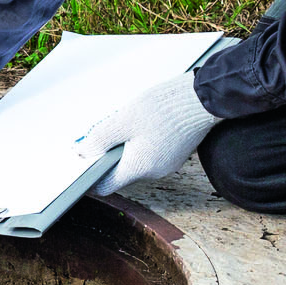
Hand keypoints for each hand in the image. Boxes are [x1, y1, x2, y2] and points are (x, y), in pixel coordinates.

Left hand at [81, 72, 218, 194]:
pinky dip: (145, 141)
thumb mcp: (124, 120)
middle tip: (111, 129)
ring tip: (133, 122)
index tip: (85, 162)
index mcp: (138, 167)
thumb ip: (100, 139)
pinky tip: (148, 123)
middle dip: (112, 153)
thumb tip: (83, 151)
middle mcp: (153, 172)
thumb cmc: (165, 109)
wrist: (202, 100)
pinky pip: (153, 152)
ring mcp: (167, 164)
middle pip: (122, 170)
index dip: (92, 175)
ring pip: (138, 159)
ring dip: (130, 145)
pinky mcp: (176, 154)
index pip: (106, 185)